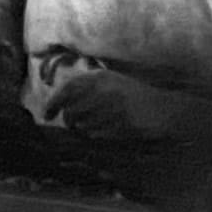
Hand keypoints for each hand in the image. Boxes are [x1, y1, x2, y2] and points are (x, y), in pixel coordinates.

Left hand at [37, 64, 180, 141]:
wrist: (165, 108)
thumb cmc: (132, 95)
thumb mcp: (109, 82)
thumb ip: (85, 87)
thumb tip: (56, 102)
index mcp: (101, 77)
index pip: (68, 89)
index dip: (53, 102)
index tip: (45, 114)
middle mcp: (107, 90)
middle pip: (72, 110)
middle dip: (67, 119)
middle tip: (68, 124)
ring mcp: (117, 108)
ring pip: (83, 124)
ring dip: (81, 128)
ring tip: (88, 125)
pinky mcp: (125, 124)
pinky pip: (98, 134)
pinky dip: (94, 134)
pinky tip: (101, 131)